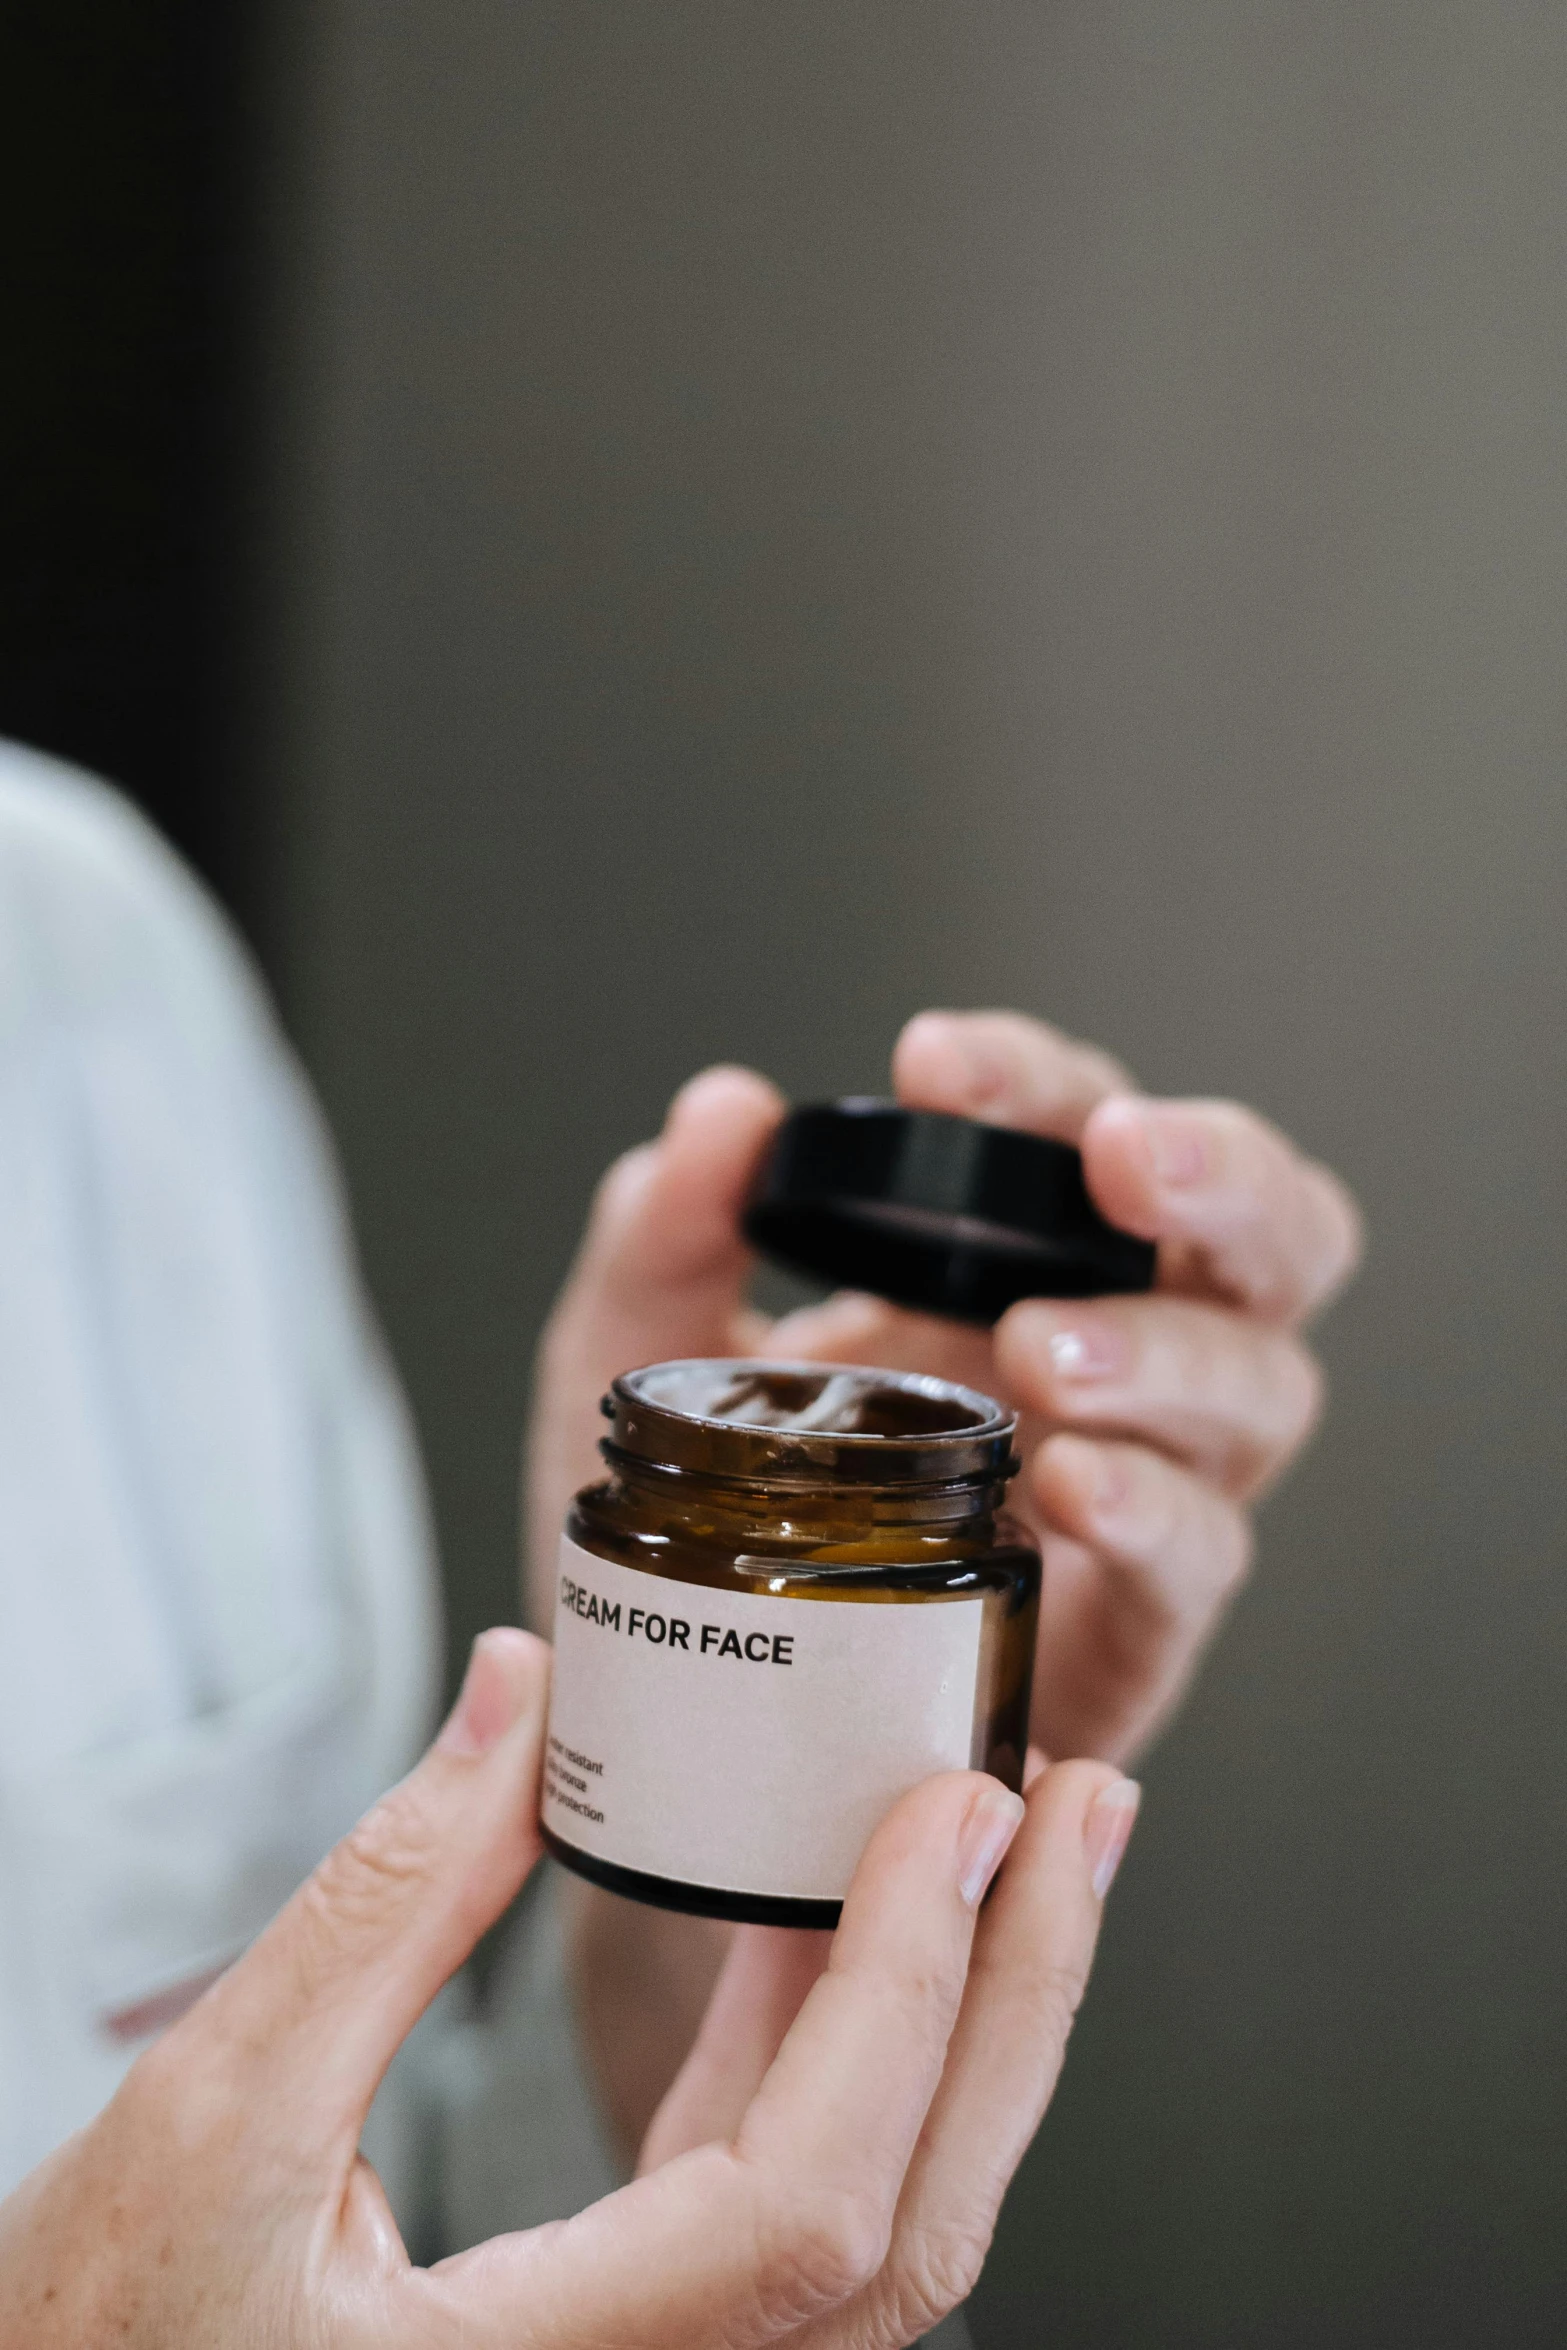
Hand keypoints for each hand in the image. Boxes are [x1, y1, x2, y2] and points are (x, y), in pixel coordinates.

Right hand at [0, 1629, 1136, 2349]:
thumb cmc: (97, 2348)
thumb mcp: (214, 2119)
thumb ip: (380, 1905)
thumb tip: (518, 1698)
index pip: (807, 2206)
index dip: (906, 1996)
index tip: (955, 1816)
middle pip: (905, 2228)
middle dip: (1012, 1996)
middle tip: (1071, 1807)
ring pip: (871, 2213)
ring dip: (954, 2010)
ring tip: (999, 1835)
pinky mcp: (624, 2320)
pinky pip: (780, 2185)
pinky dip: (826, 2040)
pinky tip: (823, 1915)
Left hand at [529, 1009, 1361, 1763]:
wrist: (706, 1710)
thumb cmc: (711, 1515)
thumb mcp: (643, 1357)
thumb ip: (667, 1235)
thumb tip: (723, 1111)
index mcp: (1015, 1260)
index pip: (1087, 1128)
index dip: (1038, 1078)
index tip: (933, 1066)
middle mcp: (1115, 1352)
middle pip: (1272, 1238)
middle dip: (1221, 1176)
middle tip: (1118, 1158)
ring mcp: (1147, 1483)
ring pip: (1262, 1387)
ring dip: (1169, 1351)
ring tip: (1042, 1351)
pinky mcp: (1141, 1621)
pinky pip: (1204, 1551)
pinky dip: (1151, 1505)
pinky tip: (1067, 1483)